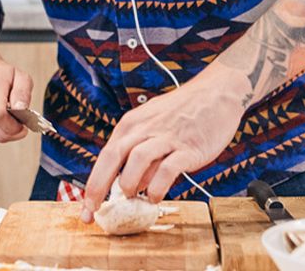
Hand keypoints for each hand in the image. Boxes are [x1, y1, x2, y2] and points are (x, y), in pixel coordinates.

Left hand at [80, 76, 246, 221]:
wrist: (217, 93)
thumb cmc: (183, 113)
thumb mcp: (153, 126)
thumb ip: (140, 155)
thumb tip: (129, 186)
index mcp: (132, 124)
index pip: (105, 156)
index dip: (93, 184)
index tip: (86, 208)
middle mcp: (144, 129)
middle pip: (113, 157)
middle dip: (98, 187)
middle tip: (93, 211)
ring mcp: (166, 137)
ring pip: (137, 160)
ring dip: (130, 183)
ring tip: (132, 197)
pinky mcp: (188, 148)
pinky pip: (167, 169)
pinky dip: (157, 186)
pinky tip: (156, 196)